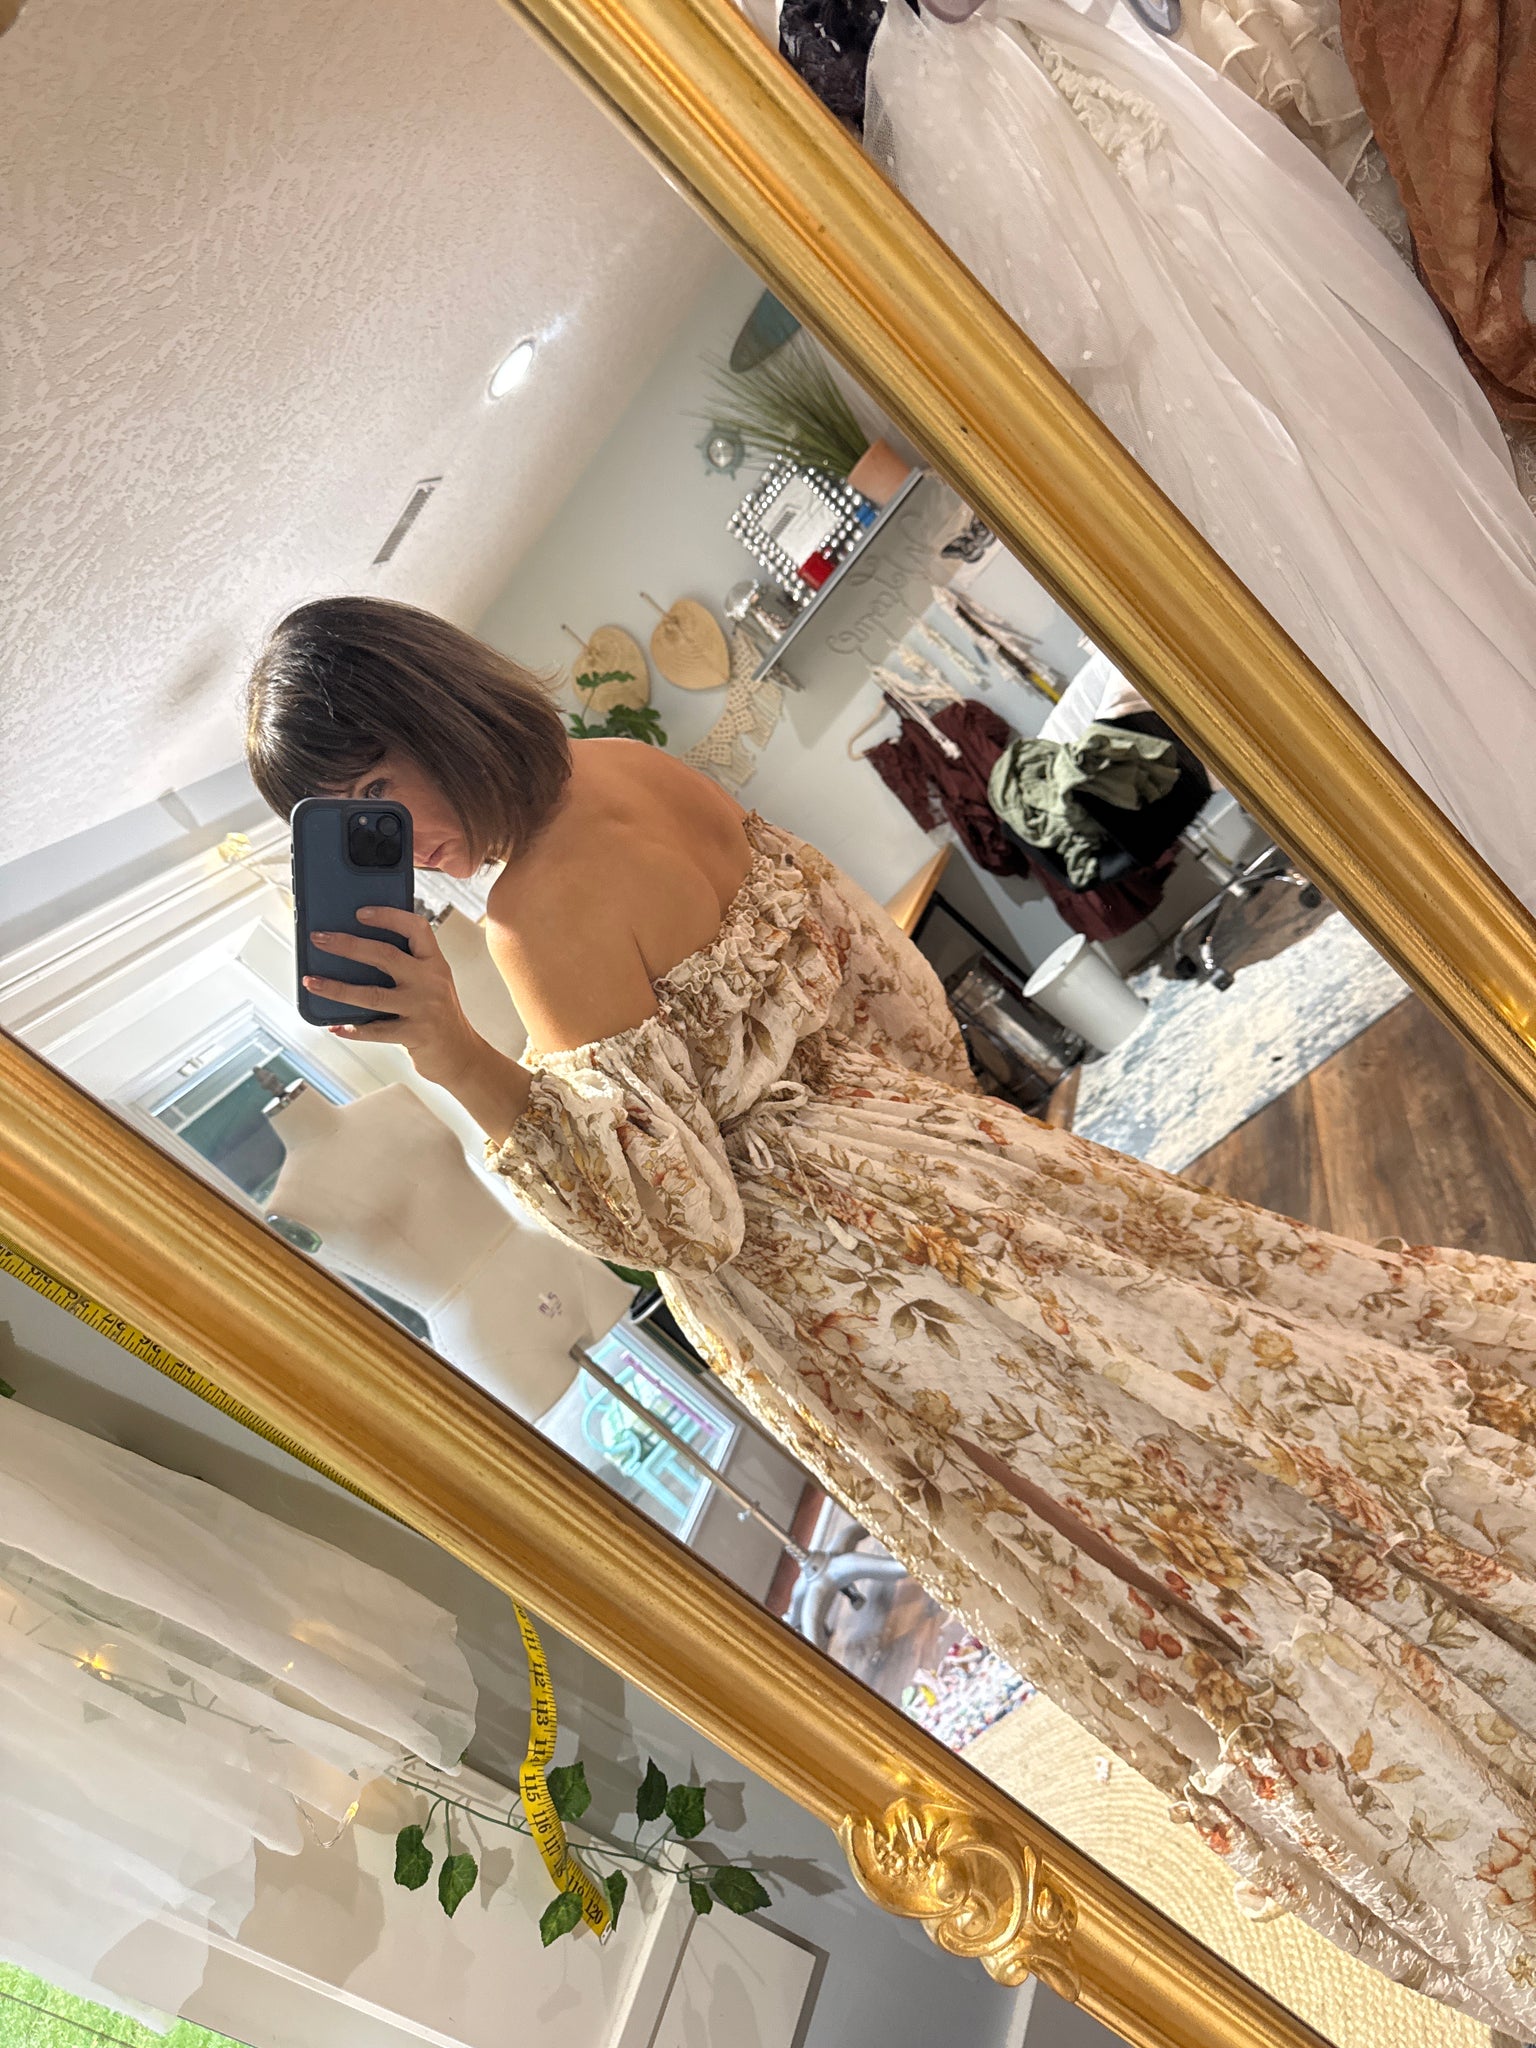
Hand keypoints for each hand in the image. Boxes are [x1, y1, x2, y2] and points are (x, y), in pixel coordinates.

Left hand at [304, 908, 481, 1088]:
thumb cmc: (438, 1016)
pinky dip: (352, 1029)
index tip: (360, 913)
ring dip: (337, 988)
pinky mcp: (415, 1034)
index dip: (388, 916)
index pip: (416, 928)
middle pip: (385, 955)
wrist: (461, 1055)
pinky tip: (334, 1026)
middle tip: (319, 939)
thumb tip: (353, 953)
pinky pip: (375, 1031)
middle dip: (347, 945)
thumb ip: (406, 967)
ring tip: (312, 982)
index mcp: (435, 963)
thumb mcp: (431, 984)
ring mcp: (423, 1008)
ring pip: (372, 994)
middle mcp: (431, 982)